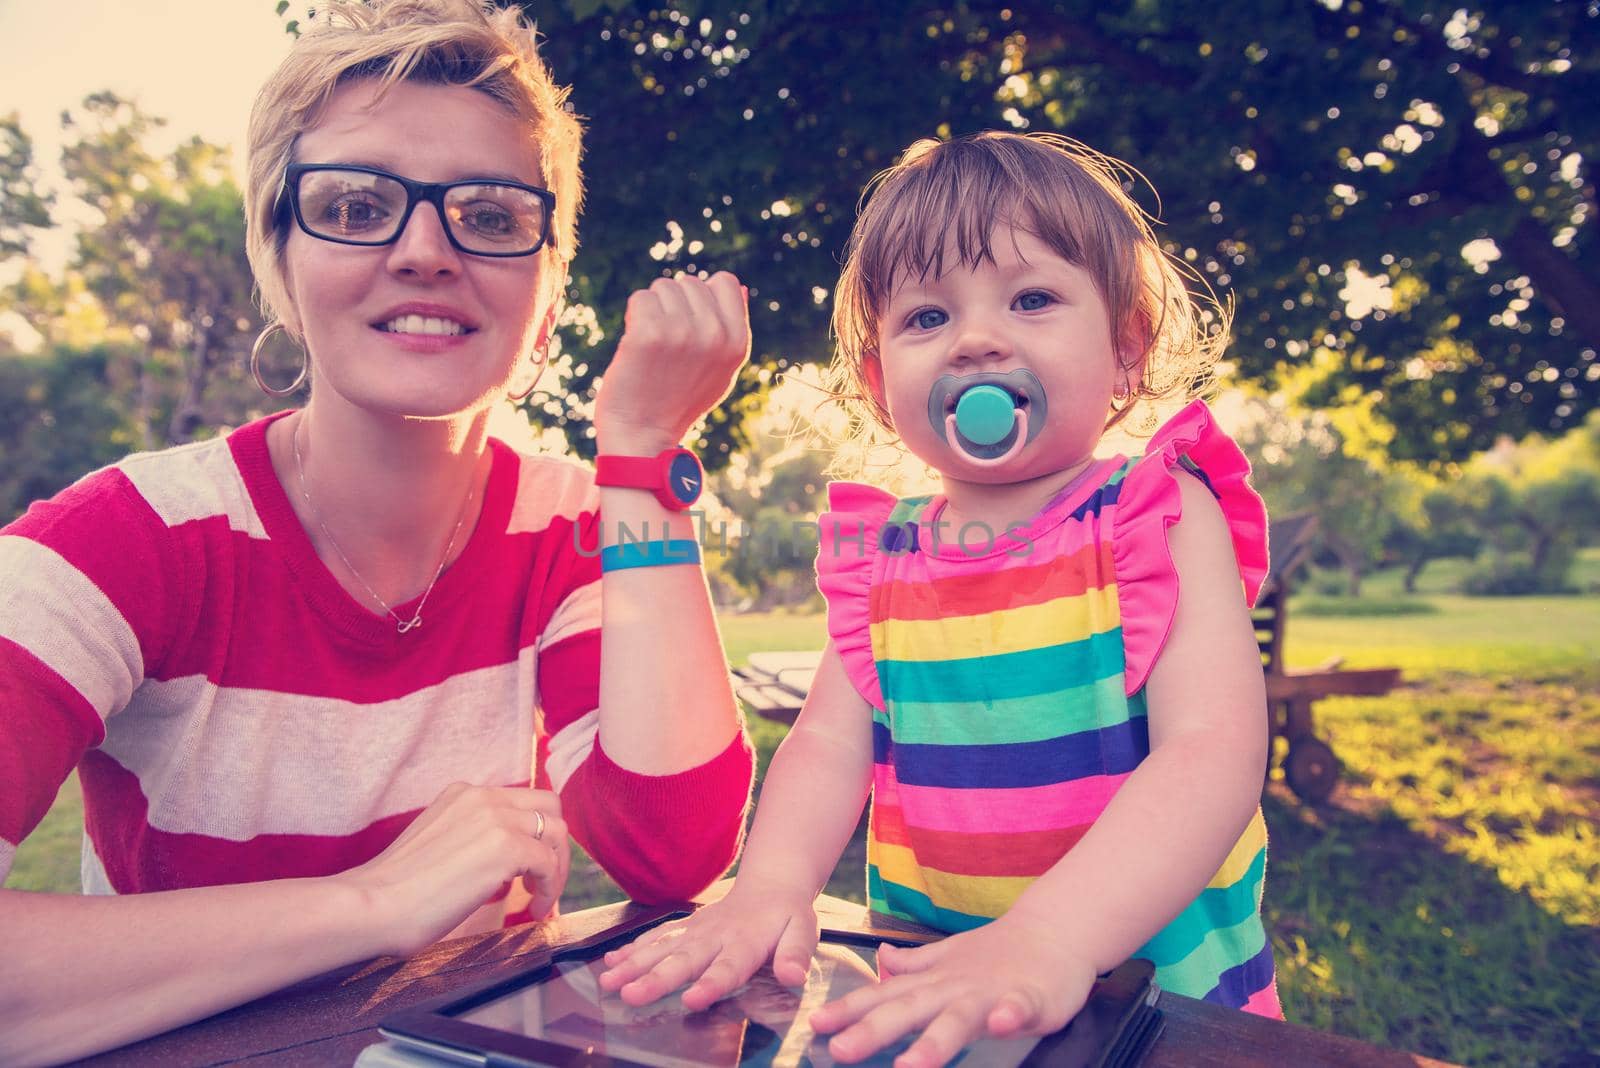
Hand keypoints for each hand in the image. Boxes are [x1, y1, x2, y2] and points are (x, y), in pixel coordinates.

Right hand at [334, 782, 568, 956]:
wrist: (371, 905)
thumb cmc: (396, 892)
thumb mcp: (439, 846)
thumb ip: (471, 841)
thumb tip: (505, 867)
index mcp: (464, 794)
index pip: (522, 802)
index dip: (535, 834)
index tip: (531, 868)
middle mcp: (483, 797)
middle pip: (549, 808)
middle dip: (556, 845)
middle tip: (545, 881)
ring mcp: (496, 818)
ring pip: (557, 833)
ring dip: (557, 869)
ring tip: (541, 901)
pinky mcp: (506, 846)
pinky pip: (549, 863)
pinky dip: (550, 889)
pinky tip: (535, 911)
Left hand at [594, 271, 749, 454]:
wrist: (642, 435)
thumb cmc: (679, 402)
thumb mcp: (721, 371)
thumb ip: (732, 329)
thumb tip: (738, 286)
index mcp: (737, 343)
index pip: (725, 282)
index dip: (703, 297)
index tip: (690, 323)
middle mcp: (714, 335)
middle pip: (690, 282)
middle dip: (674, 304)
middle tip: (666, 342)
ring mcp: (682, 333)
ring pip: (662, 288)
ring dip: (652, 310)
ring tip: (652, 346)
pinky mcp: (649, 334)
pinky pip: (641, 299)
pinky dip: (633, 317)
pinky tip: (636, 344)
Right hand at [597, 877, 816, 1009]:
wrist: (770, 884)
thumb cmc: (787, 916)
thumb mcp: (802, 932)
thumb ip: (795, 954)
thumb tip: (793, 976)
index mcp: (744, 943)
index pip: (727, 968)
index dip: (711, 985)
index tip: (692, 1001)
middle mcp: (714, 936)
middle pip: (683, 961)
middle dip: (656, 979)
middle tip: (630, 995)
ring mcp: (696, 930)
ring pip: (661, 948)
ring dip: (634, 965)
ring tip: (608, 982)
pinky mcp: (685, 927)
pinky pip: (656, 937)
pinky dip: (633, 948)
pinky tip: (610, 961)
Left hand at [809, 913, 1098, 1067]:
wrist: (1053, 932)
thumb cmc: (999, 953)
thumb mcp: (948, 957)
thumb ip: (914, 965)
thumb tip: (880, 961)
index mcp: (934, 982)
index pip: (884, 996)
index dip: (849, 1010)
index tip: (815, 1025)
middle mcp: (954, 987)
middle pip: (909, 1010)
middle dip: (873, 1031)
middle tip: (841, 1050)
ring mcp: (991, 992)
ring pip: (959, 1018)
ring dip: (934, 1041)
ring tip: (910, 1065)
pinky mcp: (1030, 996)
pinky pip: (1019, 1007)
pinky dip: (1010, 1014)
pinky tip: (1002, 1023)